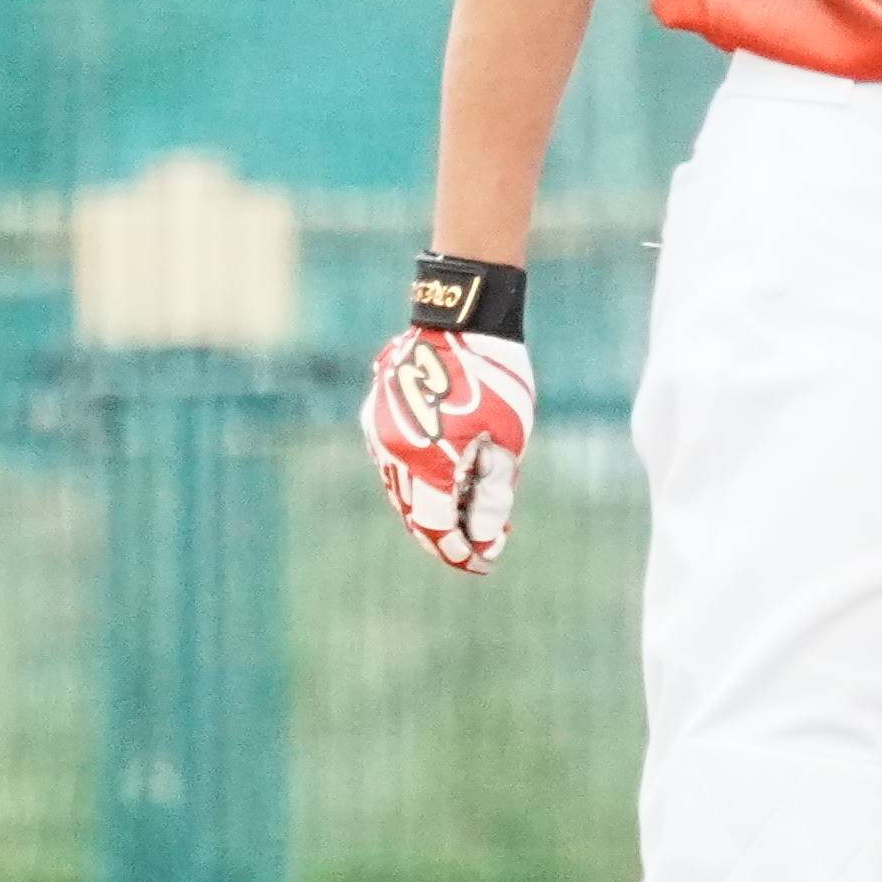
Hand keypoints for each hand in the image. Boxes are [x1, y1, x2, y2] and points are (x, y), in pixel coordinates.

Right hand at [365, 323, 532, 574]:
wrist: (461, 317)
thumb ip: (491, 493)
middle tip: (482, 545)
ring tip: (470, 513)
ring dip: (433, 508)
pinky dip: (421, 480)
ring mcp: (378, 433)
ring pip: (402, 490)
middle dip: (448, 535)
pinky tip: (450, 478)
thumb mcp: (505, 441)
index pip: (436, 527)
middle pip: (414, 513)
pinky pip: (396, 463)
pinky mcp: (376, 416)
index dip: (460, 553)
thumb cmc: (493, 377)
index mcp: (425, 461)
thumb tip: (481, 536)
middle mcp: (391, 452)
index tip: (484, 564)